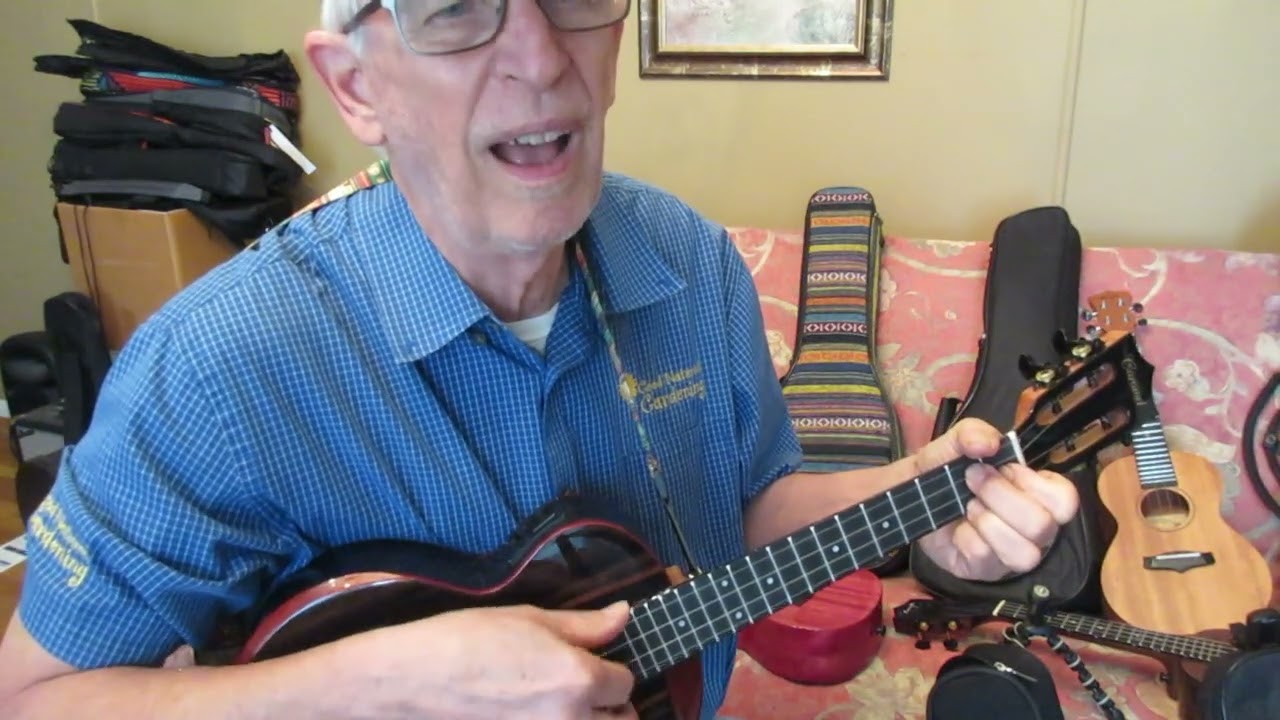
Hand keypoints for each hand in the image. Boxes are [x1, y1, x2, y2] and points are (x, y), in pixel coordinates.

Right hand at [352, 600, 637, 718]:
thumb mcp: (530, 619)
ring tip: (561, 704)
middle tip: (586, 690)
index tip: (592, 662)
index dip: (611, 669)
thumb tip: (624, 614)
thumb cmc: (467, 640)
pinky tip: (534, 716)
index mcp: (579, 680)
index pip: (626, 683)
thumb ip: (585, 625)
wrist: (411, 681)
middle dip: (611, 706)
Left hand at [914, 418, 1078, 580]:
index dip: (1034, 483)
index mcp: (1038, 496)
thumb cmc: (946, 470)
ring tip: (968, 506)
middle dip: (1001, 496)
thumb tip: (989, 443)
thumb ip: (971, 432)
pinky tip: (957, 528)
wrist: (910, 496)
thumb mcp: (954, 444)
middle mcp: (1033, 529)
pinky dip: (966, 537)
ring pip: (1024, 553)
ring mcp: (1011, 554)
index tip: (1004, 468)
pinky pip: (985, 558)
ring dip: (988, 522)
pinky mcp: (986, 570)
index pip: (1066, 500)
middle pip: (1042, 525)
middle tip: (971, 479)